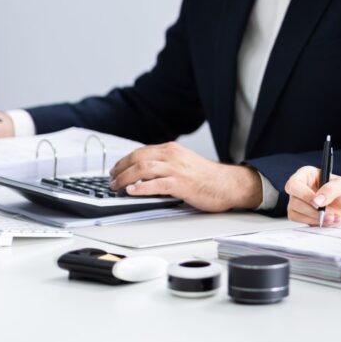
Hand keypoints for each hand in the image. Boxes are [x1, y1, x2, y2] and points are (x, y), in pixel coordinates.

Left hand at [108, 142, 261, 212]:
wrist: (228, 184)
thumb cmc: (208, 178)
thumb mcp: (184, 163)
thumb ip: (167, 164)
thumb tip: (145, 174)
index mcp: (172, 150)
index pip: (141, 152)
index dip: (125, 161)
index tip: (115, 169)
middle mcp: (173, 156)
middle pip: (138, 158)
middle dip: (121, 169)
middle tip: (111, 179)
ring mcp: (177, 170)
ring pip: (143, 169)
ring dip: (125, 178)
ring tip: (116, 186)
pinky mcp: (181, 184)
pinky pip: (156, 185)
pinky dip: (141, 188)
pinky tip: (132, 191)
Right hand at [284, 165, 340, 225]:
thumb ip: (330, 190)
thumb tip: (316, 201)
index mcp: (306, 175)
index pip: (293, 184)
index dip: (303, 195)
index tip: (317, 204)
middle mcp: (299, 187)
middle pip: (294, 201)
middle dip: (313, 211)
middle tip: (330, 214)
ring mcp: (298, 202)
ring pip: (295, 213)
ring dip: (315, 219)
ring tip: (333, 217)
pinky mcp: (301, 214)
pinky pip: (301, 222)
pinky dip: (316, 223)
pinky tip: (329, 220)